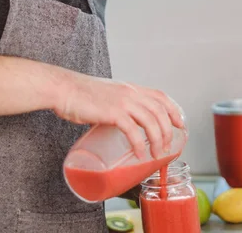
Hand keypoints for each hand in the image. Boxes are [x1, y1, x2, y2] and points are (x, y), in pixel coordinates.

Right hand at [53, 73, 184, 159]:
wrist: (62, 89)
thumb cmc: (79, 94)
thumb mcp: (105, 94)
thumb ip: (116, 104)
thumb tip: (121, 122)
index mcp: (130, 88)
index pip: (160, 95)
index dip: (173, 109)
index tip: (179, 123)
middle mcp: (130, 92)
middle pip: (160, 111)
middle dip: (168, 131)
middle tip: (168, 146)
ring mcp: (122, 102)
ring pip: (151, 121)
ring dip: (158, 140)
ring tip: (157, 154)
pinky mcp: (112, 113)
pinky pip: (133, 131)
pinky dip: (139, 144)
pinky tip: (140, 154)